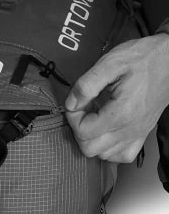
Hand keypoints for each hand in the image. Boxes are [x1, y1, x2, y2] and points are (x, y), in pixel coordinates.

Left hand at [64, 33, 168, 162]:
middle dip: (79, 130)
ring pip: (104, 155)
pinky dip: (109, 148)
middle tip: (82, 110)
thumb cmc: (143, 59)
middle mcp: (130, 129)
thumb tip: (70, 103)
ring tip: (94, 117)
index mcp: (121, 112)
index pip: (83, 132)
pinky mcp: (142, 134)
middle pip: (90, 148)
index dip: (72, 117)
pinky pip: (122, 155)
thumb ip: (86, 85)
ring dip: (92, 139)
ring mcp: (137, 134)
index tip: (76, 103)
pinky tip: (105, 130)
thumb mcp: (110, 63)